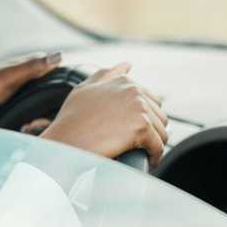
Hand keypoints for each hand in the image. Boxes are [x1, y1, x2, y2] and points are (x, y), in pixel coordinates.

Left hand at [0, 51, 63, 121]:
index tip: (76, 94)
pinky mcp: (6, 103)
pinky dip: (32, 116)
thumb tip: (59, 55)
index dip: (65, 79)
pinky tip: (31, 126)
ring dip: (41, 112)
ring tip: (42, 125)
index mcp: (21, 66)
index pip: (52, 67)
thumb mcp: (8, 79)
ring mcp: (12, 89)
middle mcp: (18, 75)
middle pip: (46, 86)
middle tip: (53, 119)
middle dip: (53, 102)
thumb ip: (32, 68)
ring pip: (36, 99)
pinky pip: (27, 108)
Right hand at [38, 62, 168, 166]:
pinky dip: (155, 157)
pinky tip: (148, 162)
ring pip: (162, 131)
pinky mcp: (141, 127)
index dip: (145, 119)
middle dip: (152, 132)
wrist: (64, 142)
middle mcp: (134, 90)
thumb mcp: (85, 90)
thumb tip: (128, 65)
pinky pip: (158, 146)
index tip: (136, 132)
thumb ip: (106, 75)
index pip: (151, 101)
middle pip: (159, 116)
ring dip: (155, 145)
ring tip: (144, 154)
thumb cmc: (71, 120)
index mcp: (124, 82)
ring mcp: (138, 107)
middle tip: (139, 147)